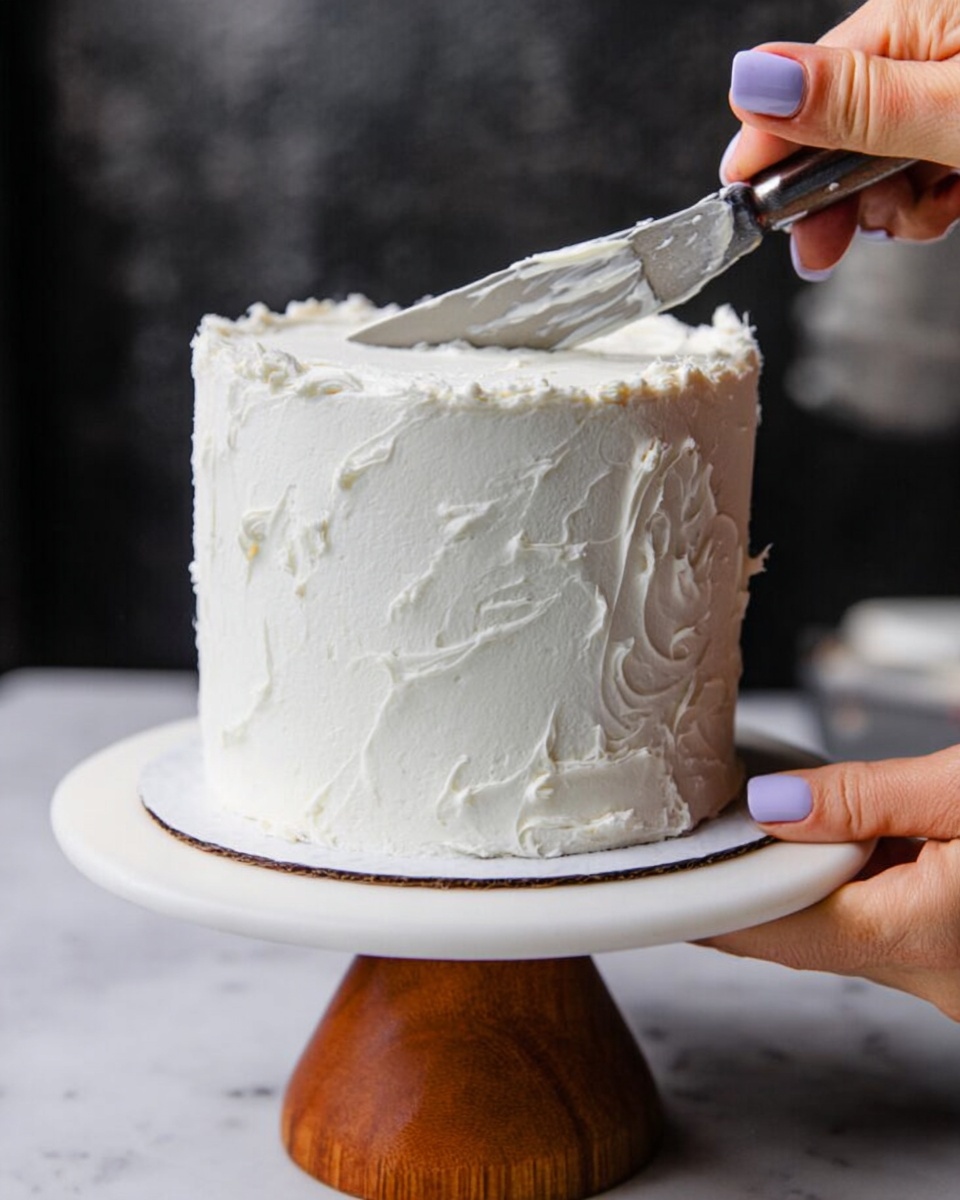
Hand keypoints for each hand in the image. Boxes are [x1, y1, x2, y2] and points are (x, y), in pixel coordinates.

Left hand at [699, 745, 959, 1021]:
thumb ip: (865, 797)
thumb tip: (773, 803)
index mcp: (927, 935)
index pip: (785, 931)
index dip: (721, 906)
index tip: (671, 881)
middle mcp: (938, 974)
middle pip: (811, 933)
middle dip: (761, 886)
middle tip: (709, 838)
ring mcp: (953, 972)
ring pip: (848, 930)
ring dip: (811, 886)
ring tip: (773, 826)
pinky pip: (886, 924)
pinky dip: (858, 887)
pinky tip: (854, 842)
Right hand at [722, 0, 959, 278]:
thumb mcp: (953, 109)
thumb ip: (853, 102)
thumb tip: (750, 80)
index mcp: (910, 21)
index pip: (801, 87)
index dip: (770, 155)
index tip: (748, 212)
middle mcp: (924, 49)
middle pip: (836, 134)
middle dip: (835, 195)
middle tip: (824, 250)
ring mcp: (946, 89)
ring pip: (878, 165)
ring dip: (894, 207)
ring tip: (937, 211)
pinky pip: (919, 174)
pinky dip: (929, 203)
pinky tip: (955, 203)